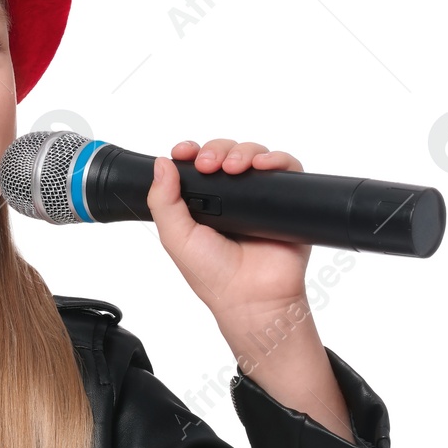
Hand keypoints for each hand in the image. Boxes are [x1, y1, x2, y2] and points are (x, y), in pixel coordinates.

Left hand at [147, 137, 353, 440]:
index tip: (184, 152)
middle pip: (225, 153)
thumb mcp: (175, 238)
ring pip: (254, 155)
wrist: (252, 297)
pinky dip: (276, 160)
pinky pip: (286, 168)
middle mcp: (231, 197)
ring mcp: (259, 197)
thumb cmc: (214, 275)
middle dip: (215, 150)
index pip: (197, 165)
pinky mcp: (286, 200)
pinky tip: (263, 167)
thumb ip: (163, 201)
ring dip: (242, 152)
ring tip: (234, 168)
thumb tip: (161, 164)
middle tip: (208, 165)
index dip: (191, 152)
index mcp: (202, 203)